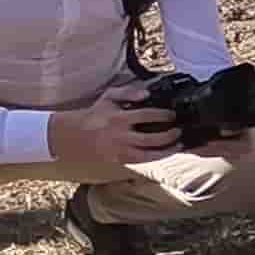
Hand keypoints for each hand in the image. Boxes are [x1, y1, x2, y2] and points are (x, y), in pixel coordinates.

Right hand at [50, 87, 184, 166]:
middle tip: (179, 130)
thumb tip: (146, 94)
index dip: (163, 115)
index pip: (146, 116)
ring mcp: (120, 150)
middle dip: (169, 136)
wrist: (75, 136)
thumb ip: (127, 92)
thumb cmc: (96, 114)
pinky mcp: (120, 161)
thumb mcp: (108, 97)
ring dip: (167, 151)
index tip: (173, 115)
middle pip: (151, 139)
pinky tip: (166, 153)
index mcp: (118, 118)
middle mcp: (120, 136)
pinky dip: (156, 158)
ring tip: (179, 145)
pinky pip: (142, 162)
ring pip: (149, 156)